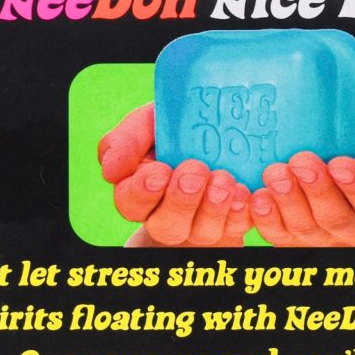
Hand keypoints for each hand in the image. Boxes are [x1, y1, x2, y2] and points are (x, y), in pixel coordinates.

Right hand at [98, 103, 252, 246]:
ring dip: (213, 208)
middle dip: (181, 201)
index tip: (160, 172)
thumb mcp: (150, 122)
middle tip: (195, 173)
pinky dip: (241, 213)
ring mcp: (201, 226)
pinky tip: (244, 194)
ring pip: (202, 232)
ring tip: (223, 180)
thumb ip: (127, 138)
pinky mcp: (232, 226)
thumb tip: (110, 170)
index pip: (130, 202)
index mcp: (141, 191)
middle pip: (166, 226)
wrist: (228, 134)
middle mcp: (168, 215)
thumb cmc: (180, 129)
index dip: (143, 192)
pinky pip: (237, 229)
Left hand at [250, 105, 354, 246]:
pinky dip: (263, 216)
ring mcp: (319, 234)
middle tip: (301, 163)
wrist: (315, 146)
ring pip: (305, 227)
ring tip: (275, 173)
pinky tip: (256, 196)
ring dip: (288, 200)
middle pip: (337, 218)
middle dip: (318, 190)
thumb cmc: (352, 137)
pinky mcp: (288, 237)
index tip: (338, 164)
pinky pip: (275, 234)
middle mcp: (352, 224)